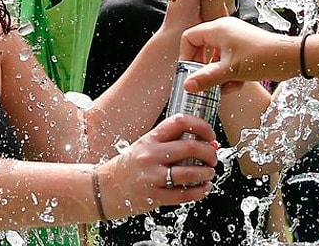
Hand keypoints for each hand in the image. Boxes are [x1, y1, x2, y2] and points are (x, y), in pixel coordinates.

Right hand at [97, 114, 216, 218]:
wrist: (105, 188)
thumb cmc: (131, 165)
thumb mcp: (146, 146)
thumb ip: (171, 142)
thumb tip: (206, 143)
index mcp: (151, 138)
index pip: (180, 122)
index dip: (202, 126)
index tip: (210, 136)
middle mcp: (151, 155)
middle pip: (190, 147)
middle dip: (209, 153)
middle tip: (213, 157)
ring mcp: (151, 176)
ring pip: (190, 172)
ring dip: (207, 173)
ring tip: (209, 173)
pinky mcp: (153, 196)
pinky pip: (183, 194)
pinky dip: (199, 191)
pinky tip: (204, 189)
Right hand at [180, 17, 293, 92]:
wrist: (289, 58)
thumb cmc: (261, 57)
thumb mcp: (230, 70)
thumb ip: (206, 78)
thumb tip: (187, 85)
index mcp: (218, 29)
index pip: (189, 38)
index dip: (186, 55)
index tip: (188, 72)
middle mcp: (225, 31)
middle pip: (202, 49)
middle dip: (204, 69)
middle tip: (204, 82)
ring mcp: (235, 40)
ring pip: (216, 58)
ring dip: (218, 75)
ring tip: (226, 86)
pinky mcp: (244, 49)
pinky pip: (228, 61)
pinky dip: (230, 74)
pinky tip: (237, 84)